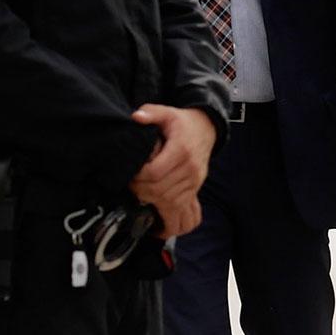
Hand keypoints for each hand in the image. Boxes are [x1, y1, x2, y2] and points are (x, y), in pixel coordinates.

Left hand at [128, 105, 215, 233]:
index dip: (138, 177)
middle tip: (130, 186)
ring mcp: (194, 181)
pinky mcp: (195, 189)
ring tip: (140, 197)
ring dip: (152, 203)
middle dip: (141, 192)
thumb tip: (137, 117)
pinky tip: (159, 222)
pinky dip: (170, 217)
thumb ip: (150, 113)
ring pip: (170, 202)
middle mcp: (190, 169)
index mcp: (181, 151)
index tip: (129, 174)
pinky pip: (185, 210)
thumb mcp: (167, 113)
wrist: (206, 130)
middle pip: (160, 191)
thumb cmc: (183, 123)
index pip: (155, 173)